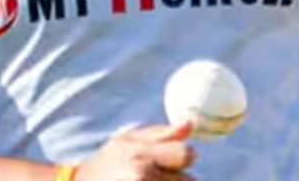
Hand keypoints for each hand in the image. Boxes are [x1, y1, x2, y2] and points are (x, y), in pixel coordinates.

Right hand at [75, 122, 196, 180]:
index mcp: (139, 154)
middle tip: (154, 176)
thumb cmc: (106, 164)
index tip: (172, 160)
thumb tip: (191, 124)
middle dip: (176, 178)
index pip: (185, 154)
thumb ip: (162, 134)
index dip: (182, 157)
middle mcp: (141, 176)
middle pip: (187, 179)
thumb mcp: (127, 140)